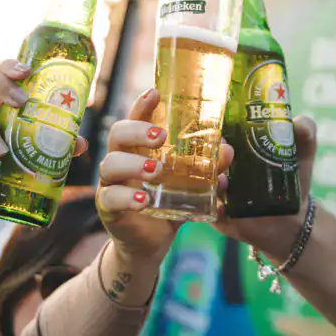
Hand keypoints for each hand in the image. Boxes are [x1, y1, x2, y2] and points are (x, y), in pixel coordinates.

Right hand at [96, 89, 233, 266]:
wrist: (150, 243)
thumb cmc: (167, 203)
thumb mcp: (189, 185)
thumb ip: (206, 170)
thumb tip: (227, 151)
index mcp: (138, 148)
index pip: (135, 118)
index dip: (142, 104)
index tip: (155, 93)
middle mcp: (120, 159)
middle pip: (117, 134)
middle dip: (137, 130)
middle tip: (161, 136)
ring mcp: (110, 183)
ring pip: (110, 164)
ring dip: (134, 165)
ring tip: (157, 171)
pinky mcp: (107, 208)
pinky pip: (110, 197)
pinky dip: (126, 198)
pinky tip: (144, 201)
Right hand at [215, 115, 316, 261]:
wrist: (297, 217)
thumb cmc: (294, 177)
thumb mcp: (302, 150)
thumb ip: (305, 131)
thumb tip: (297, 123)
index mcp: (234, 145)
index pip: (214, 130)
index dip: (212, 124)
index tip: (218, 121)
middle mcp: (220, 166)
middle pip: (203, 154)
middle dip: (212, 150)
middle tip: (228, 149)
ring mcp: (217, 191)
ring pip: (203, 182)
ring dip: (211, 179)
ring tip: (225, 181)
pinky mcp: (219, 215)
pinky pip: (209, 211)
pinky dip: (214, 208)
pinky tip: (223, 208)